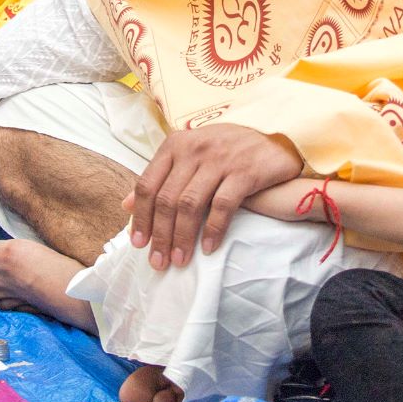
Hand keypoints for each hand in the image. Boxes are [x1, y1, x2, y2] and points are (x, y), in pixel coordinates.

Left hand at [124, 123, 302, 269]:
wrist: (276, 139)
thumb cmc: (227, 151)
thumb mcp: (190, 156)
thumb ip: (160, 178)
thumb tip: (126, 205)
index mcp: (174, 145)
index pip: (147, 184)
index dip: (140, 217)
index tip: (138, 244)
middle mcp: (193, 149)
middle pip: (167, 199)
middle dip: (160, 235)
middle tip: (158, 262)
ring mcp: (219, 159)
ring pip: (190, 205)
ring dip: (182, 237)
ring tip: (179, 260)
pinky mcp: (244, 172)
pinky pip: (222, 206)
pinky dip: (212, 230)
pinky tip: (208, 248)